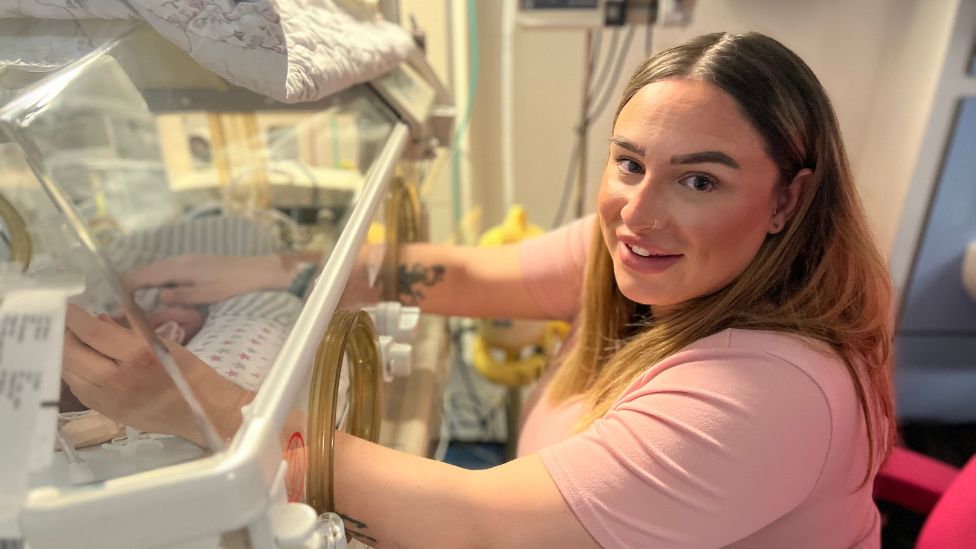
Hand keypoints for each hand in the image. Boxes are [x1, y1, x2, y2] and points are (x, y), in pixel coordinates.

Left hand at [62, 305, 249, 444]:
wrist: (202, 411)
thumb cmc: (189, 374)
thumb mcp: (165, 344)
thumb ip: (130, 332)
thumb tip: (98, 320)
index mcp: (139, 355)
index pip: (93, 332)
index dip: (74, 317)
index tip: (65, 306)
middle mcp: (119, 378)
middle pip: (73, 353)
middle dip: (64, 335)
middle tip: (63, 323)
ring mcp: (110, 399)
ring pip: (70, 373)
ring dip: (65, 354)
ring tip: (68, 342)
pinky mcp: (107, 412)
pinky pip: (79, 390)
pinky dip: (75, 373)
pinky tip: (80, 364)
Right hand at [124, 254, 290, 305]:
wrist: (258, 271)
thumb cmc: (236, 284)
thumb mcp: (209, 294)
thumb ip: (182, 295)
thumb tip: (158, 297)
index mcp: (181, 267)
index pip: (144, 275)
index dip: (127, 287)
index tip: (117, 303)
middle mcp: (180, 261)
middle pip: (146, 271)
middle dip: (129, 286)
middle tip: (118, 305)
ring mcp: (186, 261)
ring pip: (155, 270)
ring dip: (140, 283)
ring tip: (129, 301)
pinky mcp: (193, 265)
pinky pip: (166, 272)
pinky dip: (153, 281)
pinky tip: (152, 292)